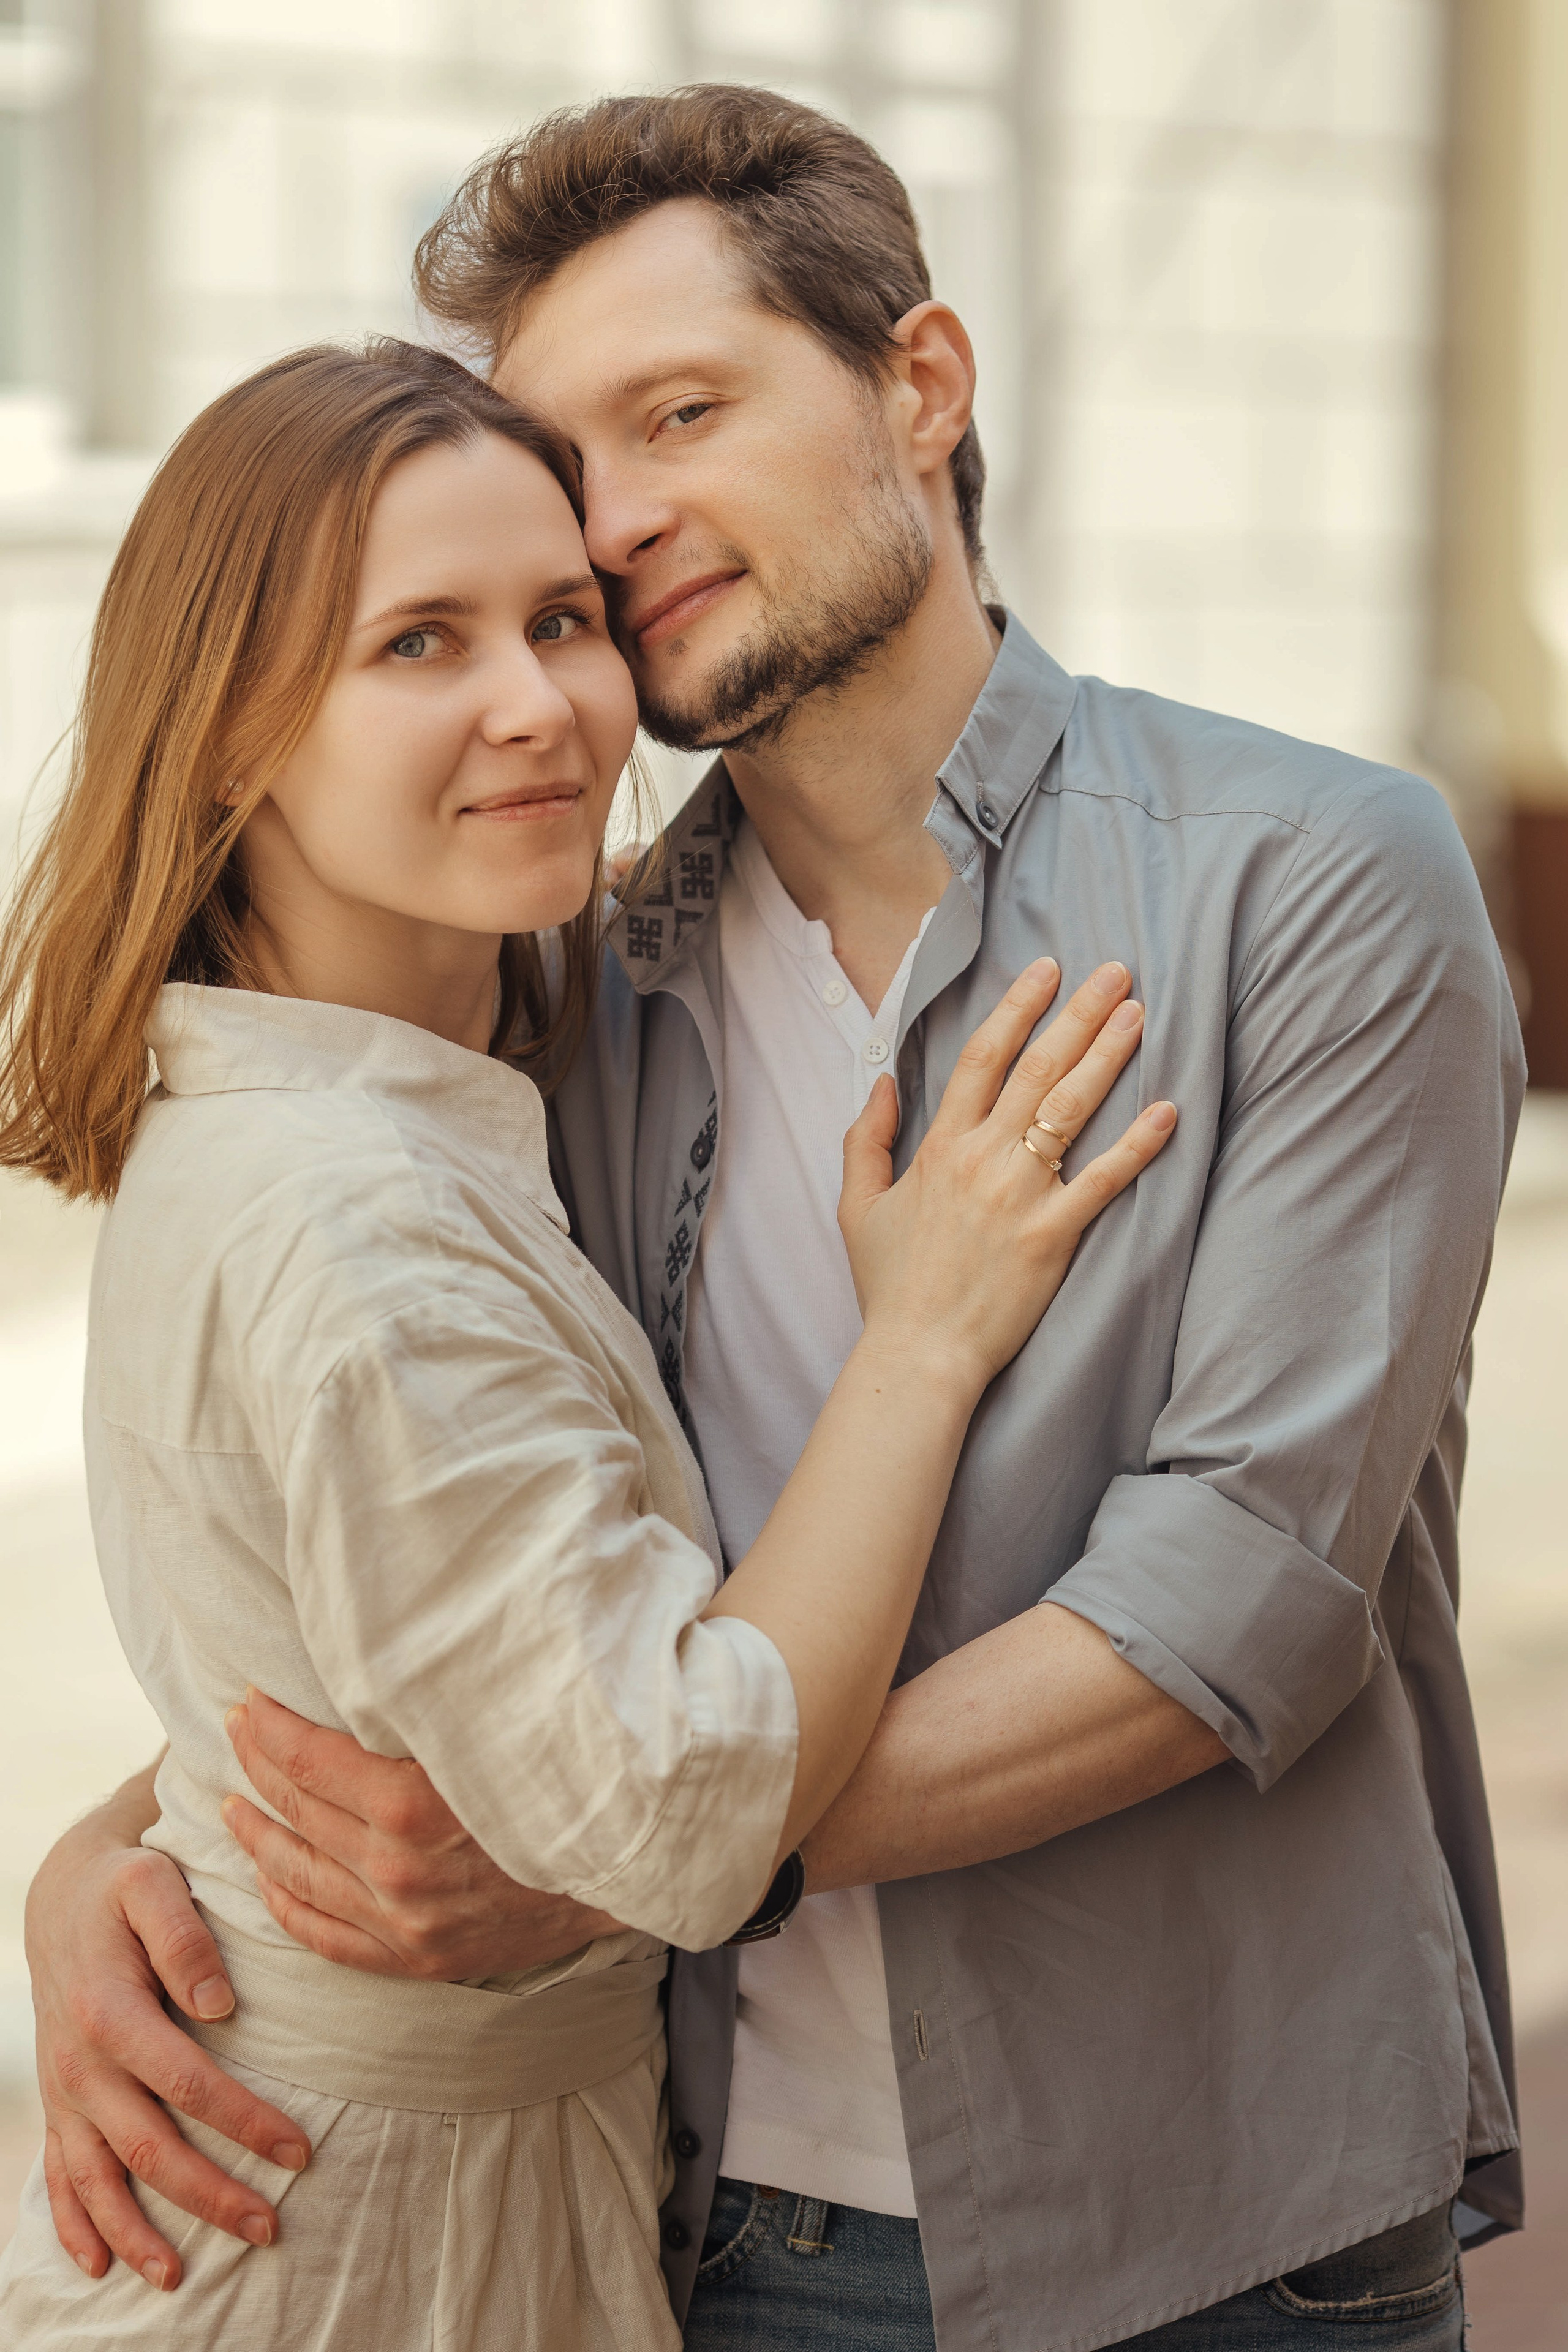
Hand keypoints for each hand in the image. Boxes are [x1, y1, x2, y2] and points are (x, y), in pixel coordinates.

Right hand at [26, 1783, 309, 2292]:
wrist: (60, 1894)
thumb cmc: (123, 1886)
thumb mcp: (151, 1883)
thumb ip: (184, 1938)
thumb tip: (219, 2004)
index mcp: (111, 2013)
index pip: (189, 2083)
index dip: (245, 2122)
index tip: (299, 2152)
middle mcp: (81, 2063)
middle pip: (147, 2146)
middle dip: (208, 2195)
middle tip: (269, 2229)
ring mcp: (65, 2089)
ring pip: (97, 2177)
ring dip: (136, 2232)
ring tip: (180, 2278)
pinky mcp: (58, 2100)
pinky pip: (59, 2173)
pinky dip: (75, 2223)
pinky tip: (99, 2265)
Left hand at [224, 1689, 621, 1978]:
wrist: (631, 1865)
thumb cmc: (567, 1776)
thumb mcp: (493, 1728)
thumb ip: (425, 1709)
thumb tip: (366, 1667)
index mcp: (413, 1804)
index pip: (308, 1758)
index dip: (270, 1724)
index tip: (251, 1696)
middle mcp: (398, 1868)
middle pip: (297, 1807)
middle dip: (256, 1763)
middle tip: (234, 1729)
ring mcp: (404, 1922)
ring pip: (297, 1873)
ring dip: (256, 1832)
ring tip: (231, 1801)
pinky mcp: (417, 1960)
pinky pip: (324, 1935)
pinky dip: (285, 1903)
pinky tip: (265, 1876)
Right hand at [839, 958, 1174, 1392]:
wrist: (916, 1352)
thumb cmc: (889, 1286)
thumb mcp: (856, 1206)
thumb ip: (867, 1139)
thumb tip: (883, 1083)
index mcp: (939, 1147)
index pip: (982, 1057)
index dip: (1017, 1008)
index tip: (1047, 970)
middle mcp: (982, 1159)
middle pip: (1036, 1068)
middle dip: (1078, 1013)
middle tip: (1116, 971)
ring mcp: (1020, 1195)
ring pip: (1070, 1108)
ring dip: (1108, 1055)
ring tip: (1139, 1014)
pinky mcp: (1053, 1236)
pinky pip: (1103, 1181)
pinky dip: (1138, 1145)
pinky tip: (1168, 1110)